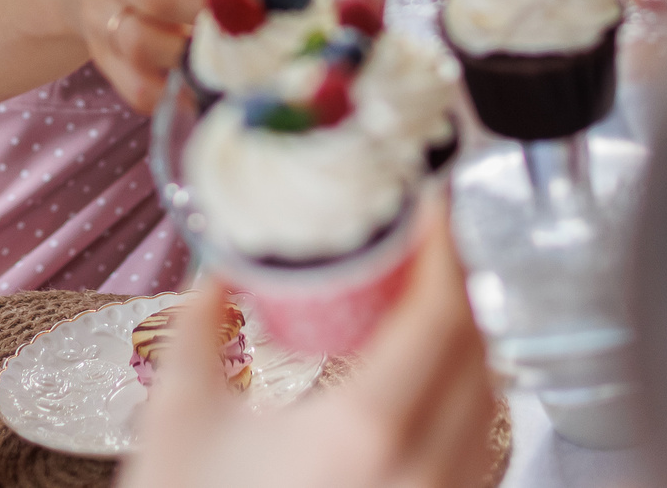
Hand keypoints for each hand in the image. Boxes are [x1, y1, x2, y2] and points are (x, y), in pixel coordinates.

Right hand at [128, 215, 497, 487]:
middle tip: (420, 245)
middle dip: (455, 286)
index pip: (441, 314)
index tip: (432, 204)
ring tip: (421, 310)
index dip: (446, 247)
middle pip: (476, 352)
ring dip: (466, 346)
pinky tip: (422, 391)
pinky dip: (464, 407)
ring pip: (488, 408)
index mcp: (365, 431)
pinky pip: (477, 459)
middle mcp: (422, 474)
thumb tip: (222, 266)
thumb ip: (201, 326)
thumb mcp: (178, 421)